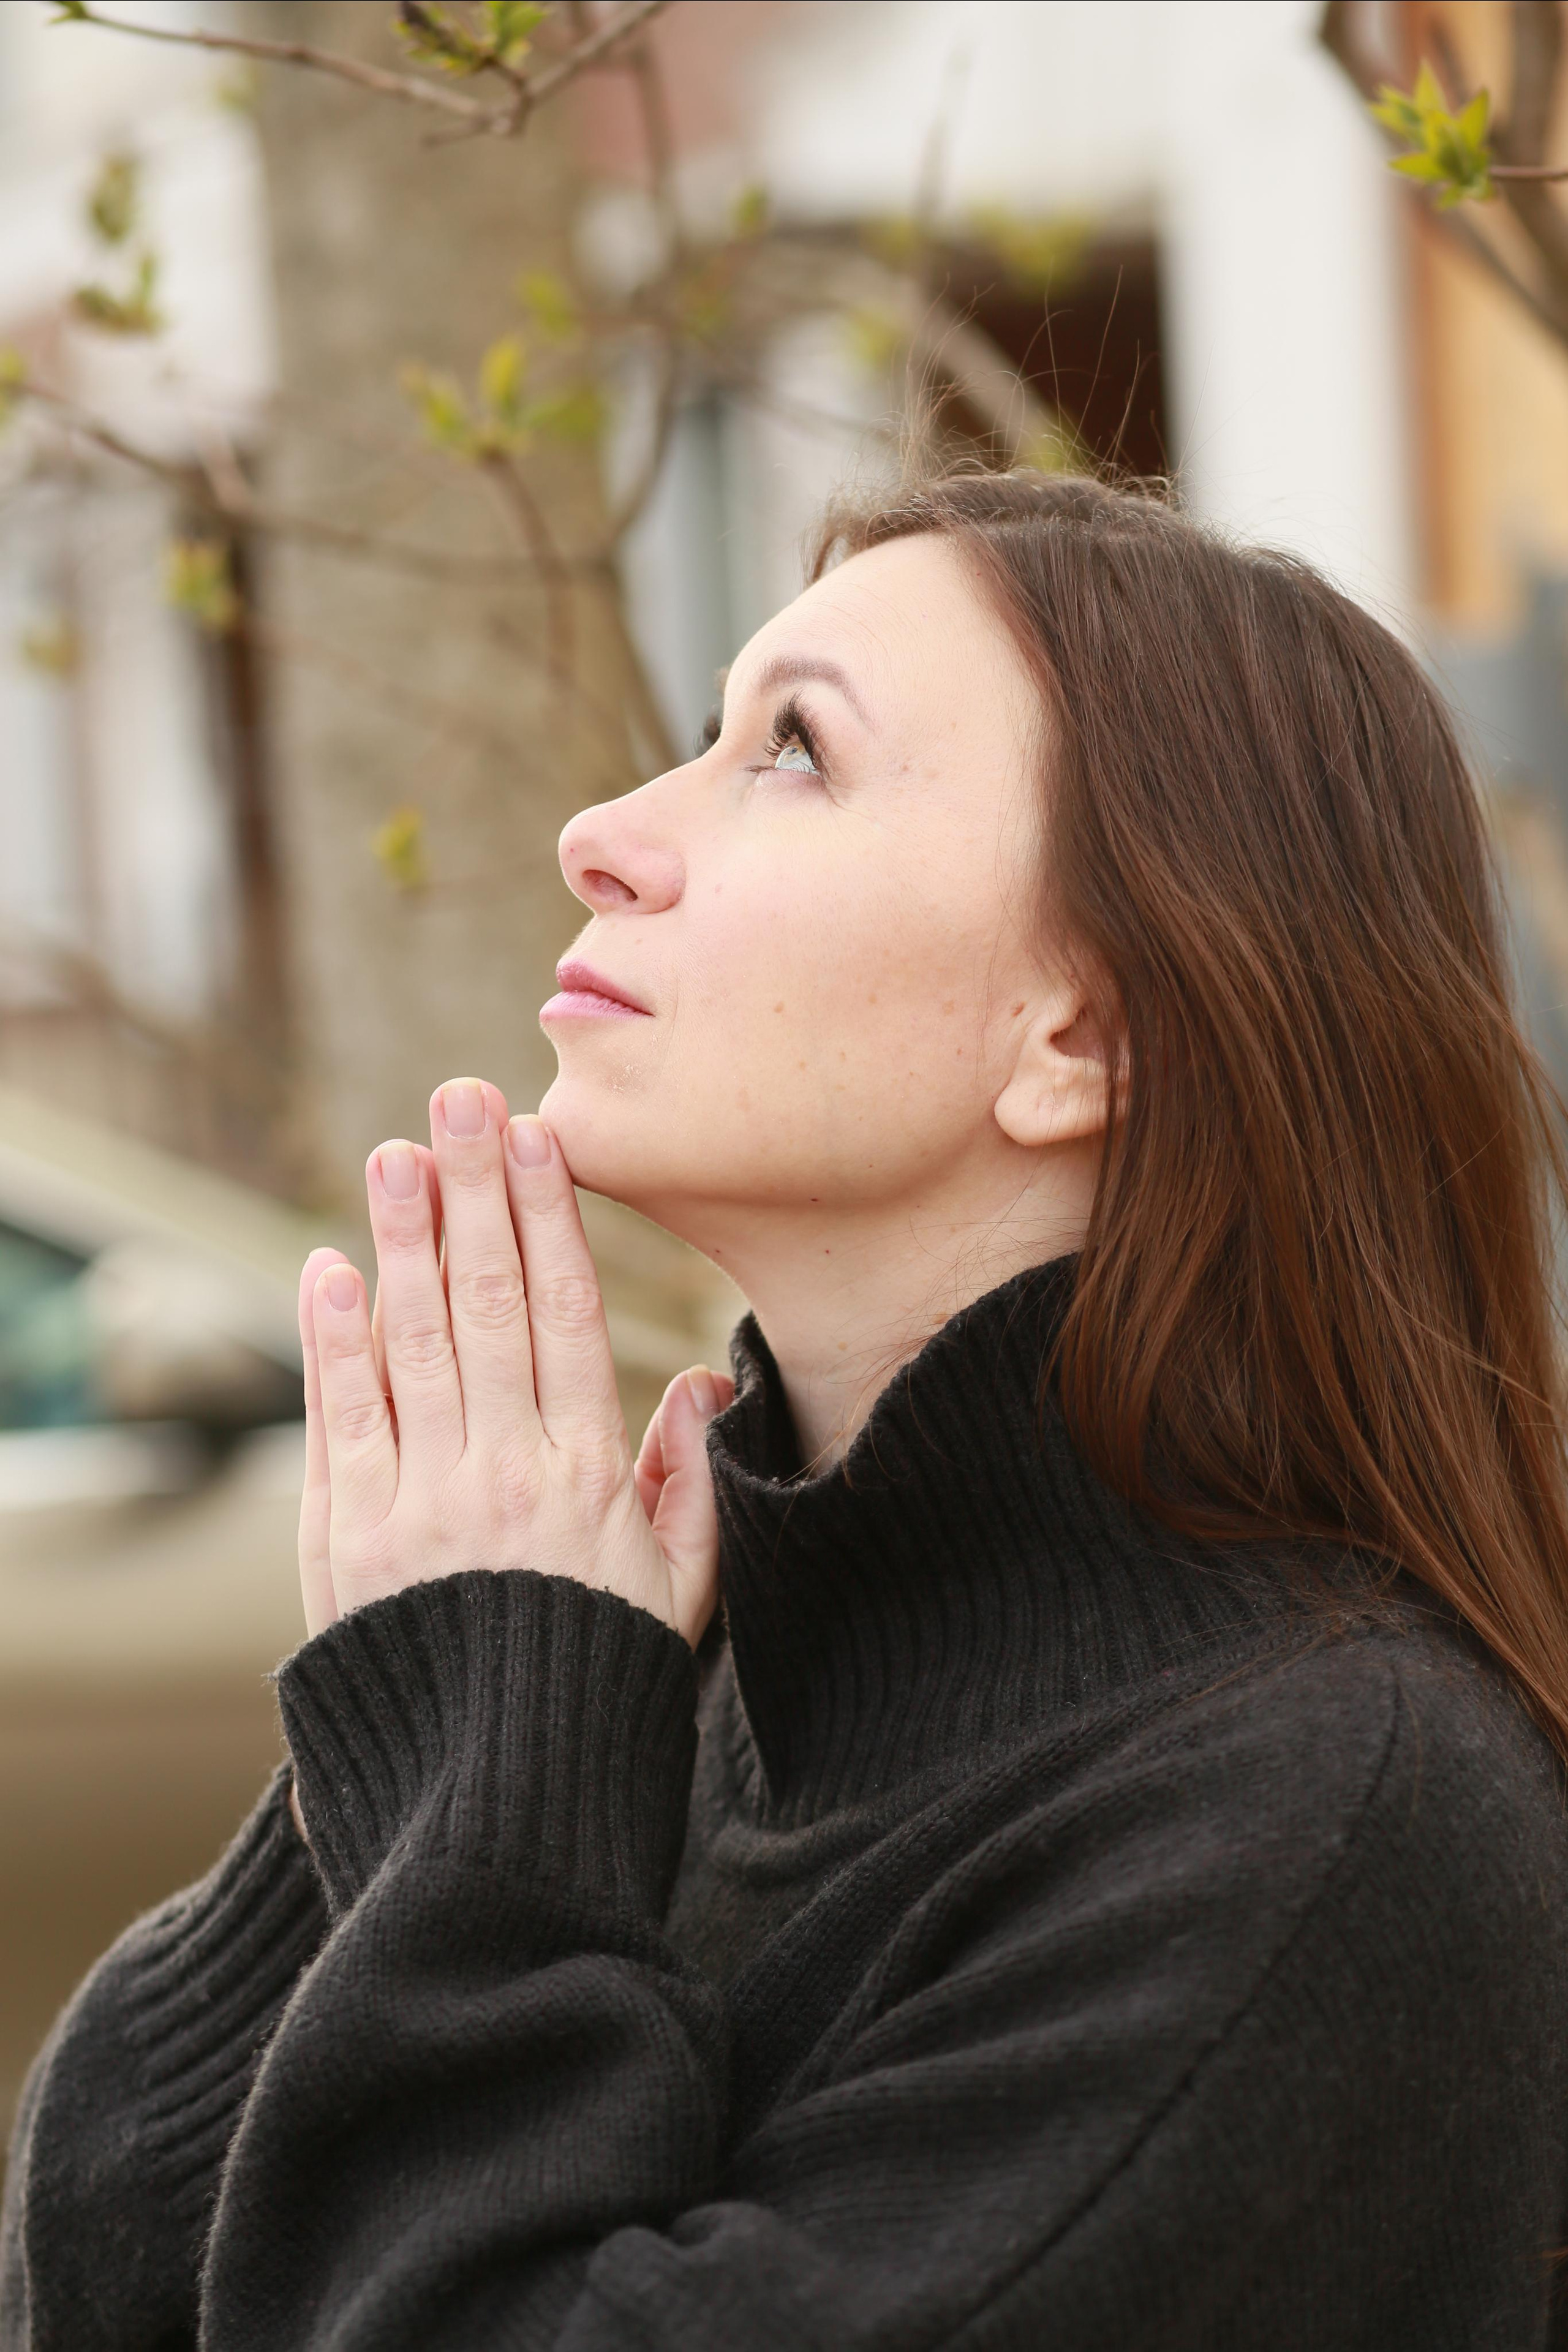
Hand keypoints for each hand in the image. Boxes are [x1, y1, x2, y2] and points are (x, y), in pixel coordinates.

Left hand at [294, 1078, 732, 1650]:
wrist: (499, 1806)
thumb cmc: (596, 1688)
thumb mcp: (681, 1593)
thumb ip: (694, 1484)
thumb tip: (703, 1383)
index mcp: (588, 1477)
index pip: (565, 1315)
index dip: (548, 1218)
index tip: (538, 1138)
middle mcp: (502, 1474)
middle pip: (486, 1302)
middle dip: (473, 1190)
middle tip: (460, 1096)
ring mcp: (416, 1502)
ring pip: (411, 1341)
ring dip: (400, 1238)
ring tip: (393, 1154)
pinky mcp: (344, 1541)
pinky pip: (338, 1419)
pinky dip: (331, 1338)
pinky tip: (330, 1268)